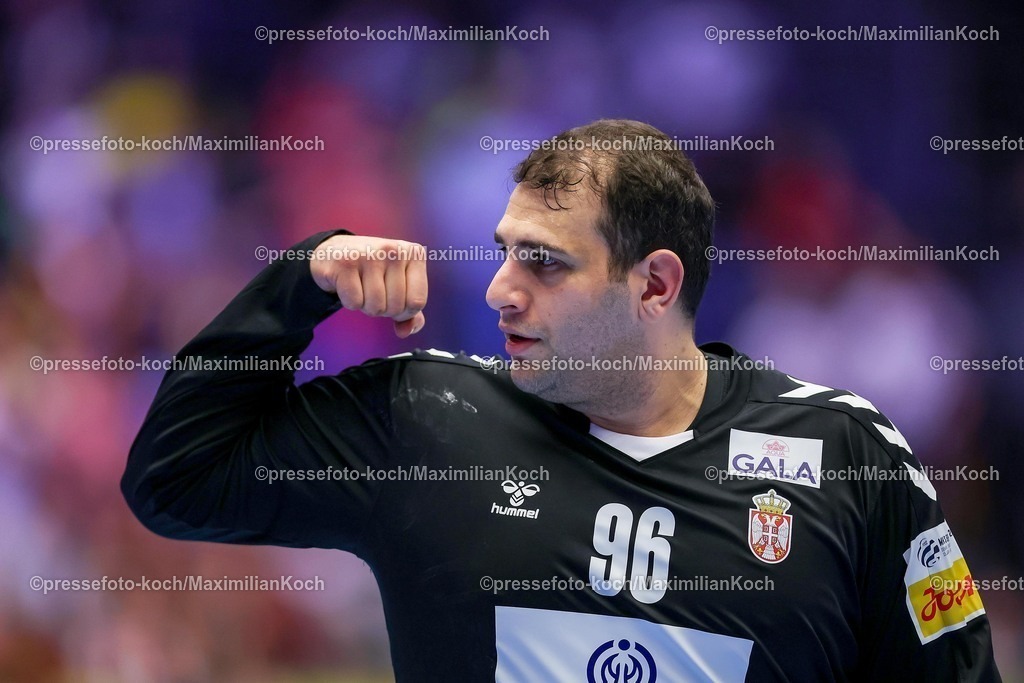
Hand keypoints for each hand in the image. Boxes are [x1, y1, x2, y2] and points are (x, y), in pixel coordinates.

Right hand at [310, 235, 426, 337]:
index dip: (404, 312)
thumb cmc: (372, 271)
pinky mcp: (345, 263)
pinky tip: (347, 284)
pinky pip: (354, 302)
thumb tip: (406, 331)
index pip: (417, 302)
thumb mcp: (398, 285)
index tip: (393, 299)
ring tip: (361, 287)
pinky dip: (349, 302)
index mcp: (413, 254)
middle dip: (383, 309)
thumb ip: (410, 311)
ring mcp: (370, 254)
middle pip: (396, 307)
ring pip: (375, 307)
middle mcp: (394, 250)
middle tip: (372, 291)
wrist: (334, 252)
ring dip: (366, 306)